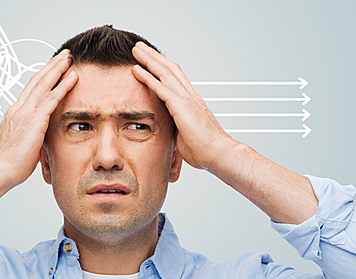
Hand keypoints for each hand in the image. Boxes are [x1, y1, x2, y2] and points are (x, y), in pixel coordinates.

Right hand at [0, 49, 77, 186]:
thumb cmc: (9, 164)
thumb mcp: (22, 143)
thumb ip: (32, 134)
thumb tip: (41, 136)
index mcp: (15, 113)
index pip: (31, 88)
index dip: (44, 75)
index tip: (54, 66)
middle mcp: (19, 108)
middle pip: (37, 80)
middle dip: (52, 65)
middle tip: (65, 54)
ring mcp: (25, 113)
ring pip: (44, 84)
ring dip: (58, 68)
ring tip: (70, 58)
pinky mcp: (34, 121)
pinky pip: (52, 98)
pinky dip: (63, 85)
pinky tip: (73, 77)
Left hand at [131, 42, 238, 170]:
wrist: (219, 154)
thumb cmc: (205, 150)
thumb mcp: (185, 136)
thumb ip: (176, 128)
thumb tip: (169, 131)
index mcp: (192, 103)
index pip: (176, 79)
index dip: (162, 67)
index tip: (151, 61)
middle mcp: (190, 96)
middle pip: (170, 69)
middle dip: (154, 57)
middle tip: (140, 48)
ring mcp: (187, 99)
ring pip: (165, 72)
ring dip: (149, 60)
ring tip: (136, 51)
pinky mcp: (181, 106)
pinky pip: (161, 87)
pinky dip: (148, 77)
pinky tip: (137, 69)